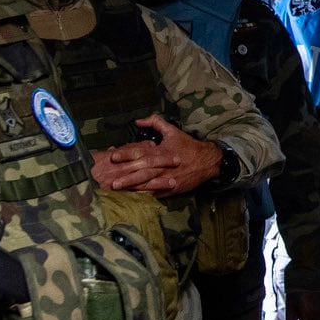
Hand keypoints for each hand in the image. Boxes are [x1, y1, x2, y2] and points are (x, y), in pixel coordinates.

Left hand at [93, 116, 222, 195]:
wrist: (207, 162)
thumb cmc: (187, 146)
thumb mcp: (172, 131)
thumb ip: (155, 123)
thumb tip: (138, 121)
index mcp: (161, 151)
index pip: (140, 152)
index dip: (126, 154)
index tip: (113, 156)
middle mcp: (162, 166)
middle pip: (142, 171)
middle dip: (127, 176)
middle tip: (111, 181)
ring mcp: (167, 178)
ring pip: (148, 184)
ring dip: (133, 187)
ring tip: (120, 190)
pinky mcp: (172, 189)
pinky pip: (157, 193)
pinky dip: (146, 195)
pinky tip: (134, 198)